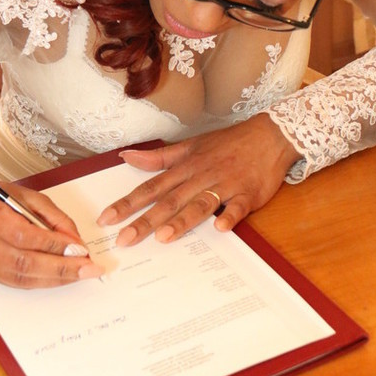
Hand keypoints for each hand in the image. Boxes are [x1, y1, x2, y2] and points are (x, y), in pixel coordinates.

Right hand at [0, 181, 103, 287]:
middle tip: (87, 268)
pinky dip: (40, 281)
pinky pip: (14, 282)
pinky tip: (59, 278)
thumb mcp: (26, 195)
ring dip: (53, 278)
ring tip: (78, 275)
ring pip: (19, 277)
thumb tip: (75, 241)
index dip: (54, 245)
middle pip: (22, 261)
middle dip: (60, 268)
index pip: (23, 234)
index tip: (79, 249)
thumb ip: (53, 216)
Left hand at [97, 113, 300, 244]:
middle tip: (124, 239)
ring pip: (200, 204)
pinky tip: (220, 229)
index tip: (106, 219)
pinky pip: (238, 207)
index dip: (127, 203)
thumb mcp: (190, 146)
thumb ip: (158, 157)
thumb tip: (126, 157)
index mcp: (185, 167)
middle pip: (169, 200)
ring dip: (182, 220)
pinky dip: (230, 216)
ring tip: (163, 237)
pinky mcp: (248, 194)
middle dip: (145, 220)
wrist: (270, 135)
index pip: (151, 187)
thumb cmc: (228, 143)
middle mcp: (201, 176)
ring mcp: (224, 185)